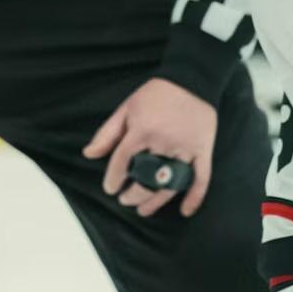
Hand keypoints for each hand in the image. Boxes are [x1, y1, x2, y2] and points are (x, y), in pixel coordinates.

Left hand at [83, 78, 216, 217]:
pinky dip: (195, 197)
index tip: (110, 188)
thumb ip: (108, 133)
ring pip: (170, 184)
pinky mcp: (203, 150)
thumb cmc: (156, 94)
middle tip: (125, 200)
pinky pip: (201, 179)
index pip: (123, 161)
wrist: (192, 79)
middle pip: (146, 179)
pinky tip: (186, 211)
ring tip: (143, 211)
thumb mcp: (126, 108)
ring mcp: (185, 148)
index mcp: (142, 130)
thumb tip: (89, 154)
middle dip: (133, 194)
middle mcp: (164, 141)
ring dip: (156, 201)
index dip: (114, 178)